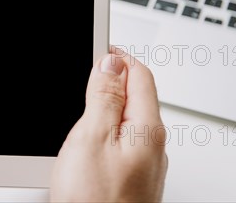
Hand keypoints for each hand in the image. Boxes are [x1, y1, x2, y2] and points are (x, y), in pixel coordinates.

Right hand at [51, 46, 167, 201]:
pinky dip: (106, 129)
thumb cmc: (94, 202)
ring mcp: (145, 164)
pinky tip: (87, 138)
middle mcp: (153, 146)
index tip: (96, 48)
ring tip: (82, 106)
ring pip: (128, 119)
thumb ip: (105, 97)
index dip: (117, 56)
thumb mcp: (91, 138)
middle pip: (137, 95)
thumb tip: (112, 61)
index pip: (140, 74)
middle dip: (111, 80)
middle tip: (83, 76)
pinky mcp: (132, 178)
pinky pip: (123, 141)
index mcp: (147, 129)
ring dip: (106, 105)